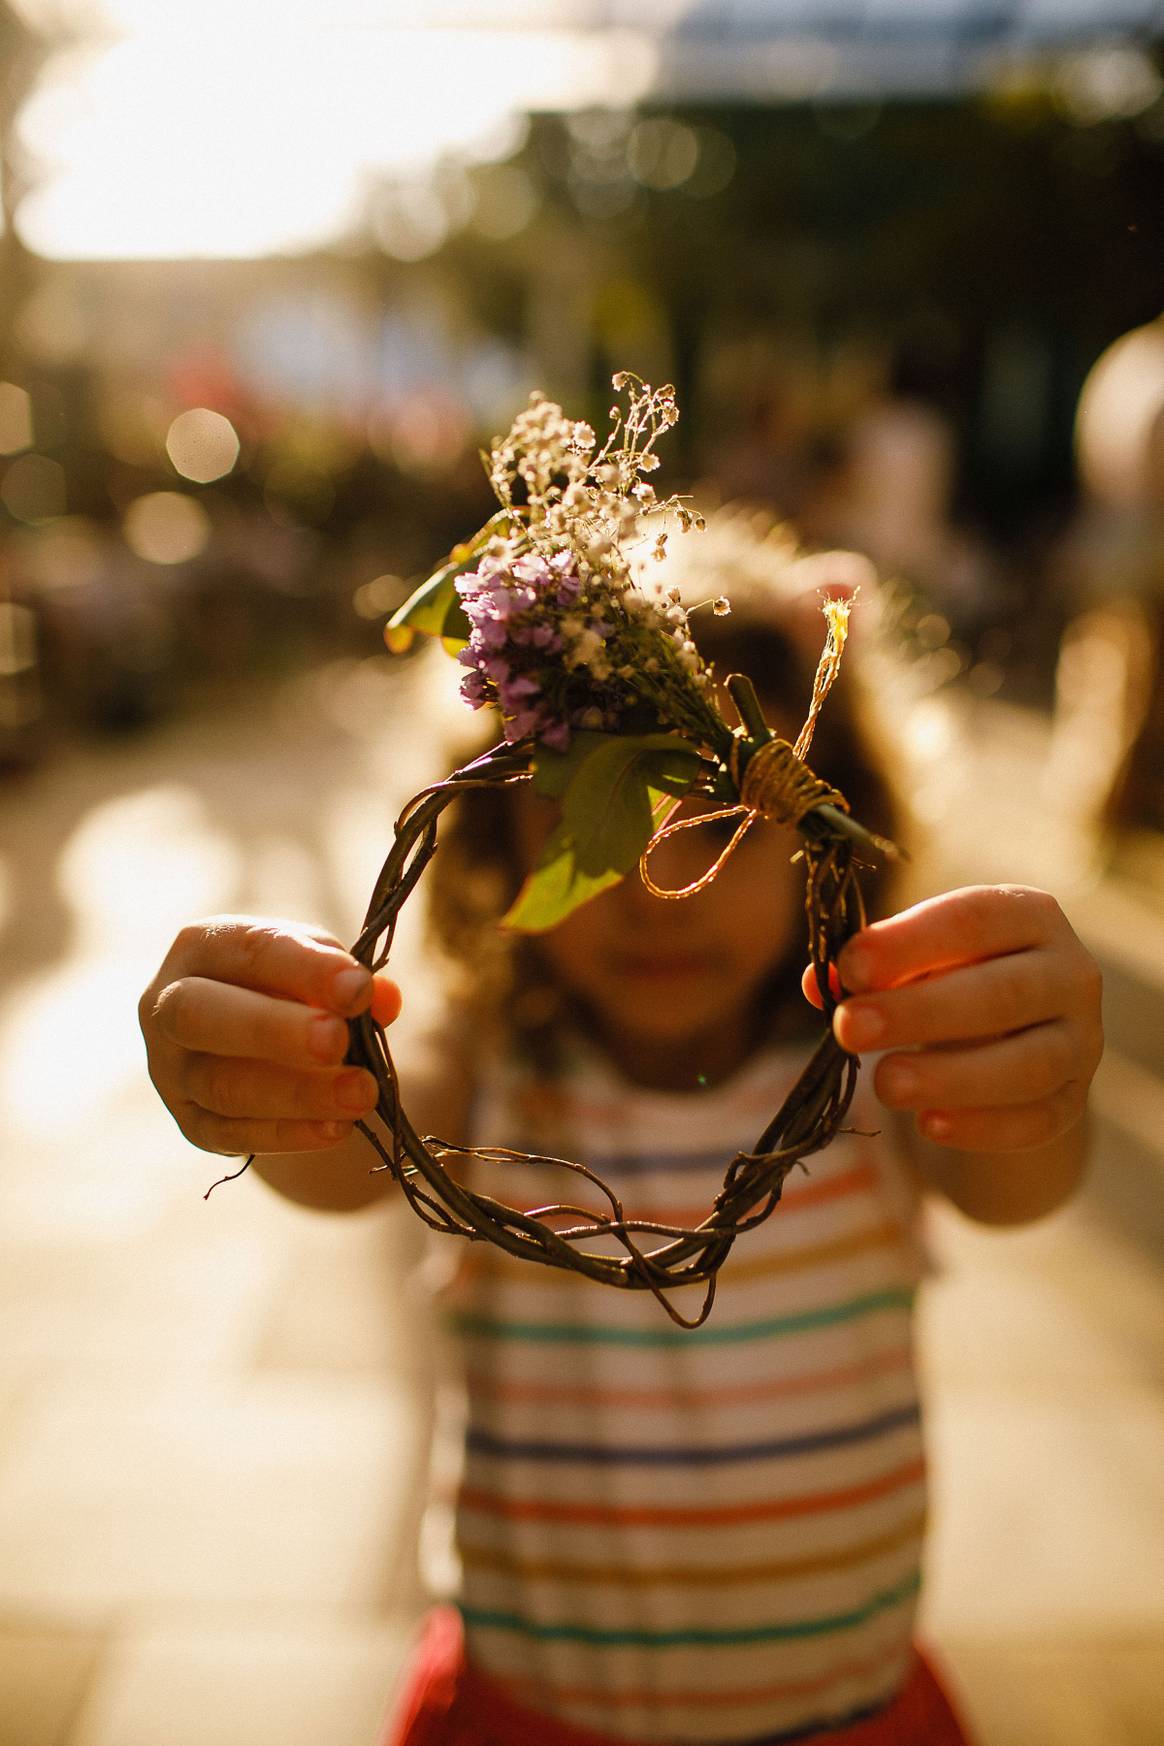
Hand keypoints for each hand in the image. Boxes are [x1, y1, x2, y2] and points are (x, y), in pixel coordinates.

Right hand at [139, 916, 401, 1155]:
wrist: (254, 1037)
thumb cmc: (289, 987)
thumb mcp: (316, 968)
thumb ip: (347, 979)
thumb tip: (384, 999)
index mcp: (201, 947)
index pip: (248, 950)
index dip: (304, 970)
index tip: (359, 989)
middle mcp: (167, 1006)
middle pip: (201, 1015)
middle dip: (273, 1029)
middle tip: (337, 1041)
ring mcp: (171, 1070)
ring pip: (220, 1085)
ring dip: (296, 1093)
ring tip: (359, 1094)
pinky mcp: (190, 1122)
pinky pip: (232, 1134)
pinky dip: (289, 1133)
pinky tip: (337, 1128)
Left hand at [805, 885, 1102, 1152]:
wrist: (1012, 1039)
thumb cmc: (952, 979)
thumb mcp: (918, 960)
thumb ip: (873, 967)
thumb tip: (819, 984)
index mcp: (1029, 915)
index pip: (975, 919)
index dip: (910, 943)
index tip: (849, 967)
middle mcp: (1070, 973)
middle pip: (1002, 993)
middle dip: (920, 1013)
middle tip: (848, 1028)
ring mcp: (1081, 1042)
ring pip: (1028, 1064)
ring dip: (950, 1076)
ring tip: (884, 1084)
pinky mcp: (1074, 1103)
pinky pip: (1035, 1121)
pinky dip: (982, 1127)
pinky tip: (929, 1125)